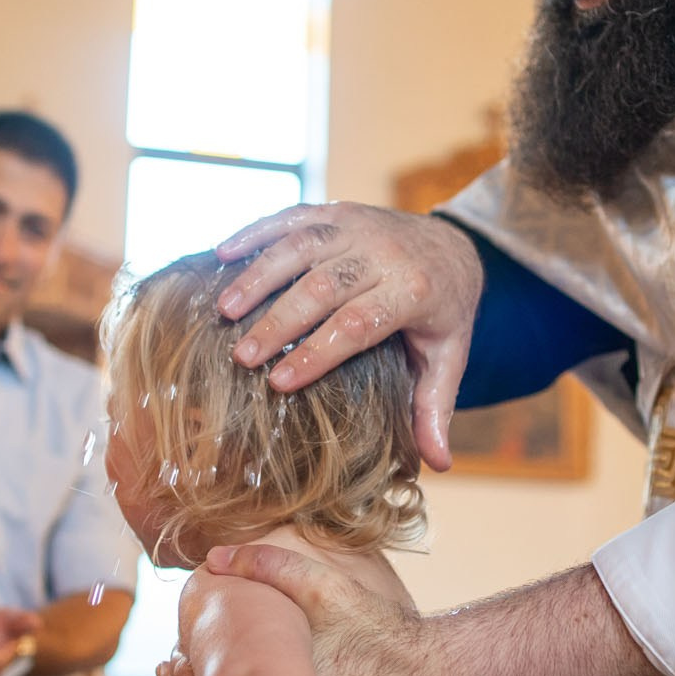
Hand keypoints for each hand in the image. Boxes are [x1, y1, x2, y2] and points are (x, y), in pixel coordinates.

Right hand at [214, 203, 483, 470]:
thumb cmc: (442, 313)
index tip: (279, 382)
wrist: (454, 245)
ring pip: (302, 246)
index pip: (359, 324)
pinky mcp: (336, 211)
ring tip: (224, 311)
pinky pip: (292, 216)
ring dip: (259, 276)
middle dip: (279, 322)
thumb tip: (437, 465)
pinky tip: (220, 254)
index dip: (318, 352)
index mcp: (413, 291)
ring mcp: (358, 226)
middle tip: (241, 357)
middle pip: (323, 286)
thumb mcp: (448, 357)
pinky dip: (255, 232)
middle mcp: (384, 253)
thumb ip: (435, 407)